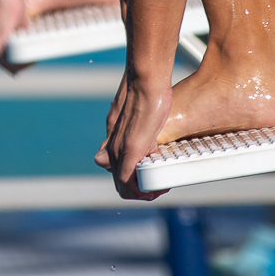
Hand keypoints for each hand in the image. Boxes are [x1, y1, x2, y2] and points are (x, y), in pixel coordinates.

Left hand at [95, 69, 171, 199]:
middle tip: (160, 186)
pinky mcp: (130, 149)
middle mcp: (112, 150)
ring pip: (124, 188)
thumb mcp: (134, 119)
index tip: (154, 178)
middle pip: (121, 185)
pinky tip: (158, 186)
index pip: (119, 174)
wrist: (145, 82)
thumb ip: (132, 133)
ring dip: (143, 194)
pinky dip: (142, 190)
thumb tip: (136, 145)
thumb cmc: (146, 96)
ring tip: (161, 188)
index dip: (135, 182)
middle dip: (140, 192)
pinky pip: (128, 180)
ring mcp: (119, 151)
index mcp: (113, 144)